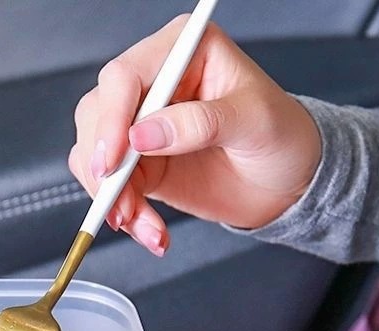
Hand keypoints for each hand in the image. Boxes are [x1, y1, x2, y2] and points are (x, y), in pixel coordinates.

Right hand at [71, 17, 321, 254]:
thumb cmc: (281, 137)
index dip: (112, 119)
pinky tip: (146, 228)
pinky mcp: (135, 164)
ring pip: (93, 156)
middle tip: (119, 203)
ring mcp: (139, 126)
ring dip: (110, 197)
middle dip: (103, 167)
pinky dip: (119, 212)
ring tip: (142, 224)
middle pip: (96, 115)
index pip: (125, 76)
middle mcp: (153, 84)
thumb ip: (201, 122)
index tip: (114, 161)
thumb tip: (143, 135)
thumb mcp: (254, 121)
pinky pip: (107, 187)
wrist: (285, 183)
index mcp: (183, 53)